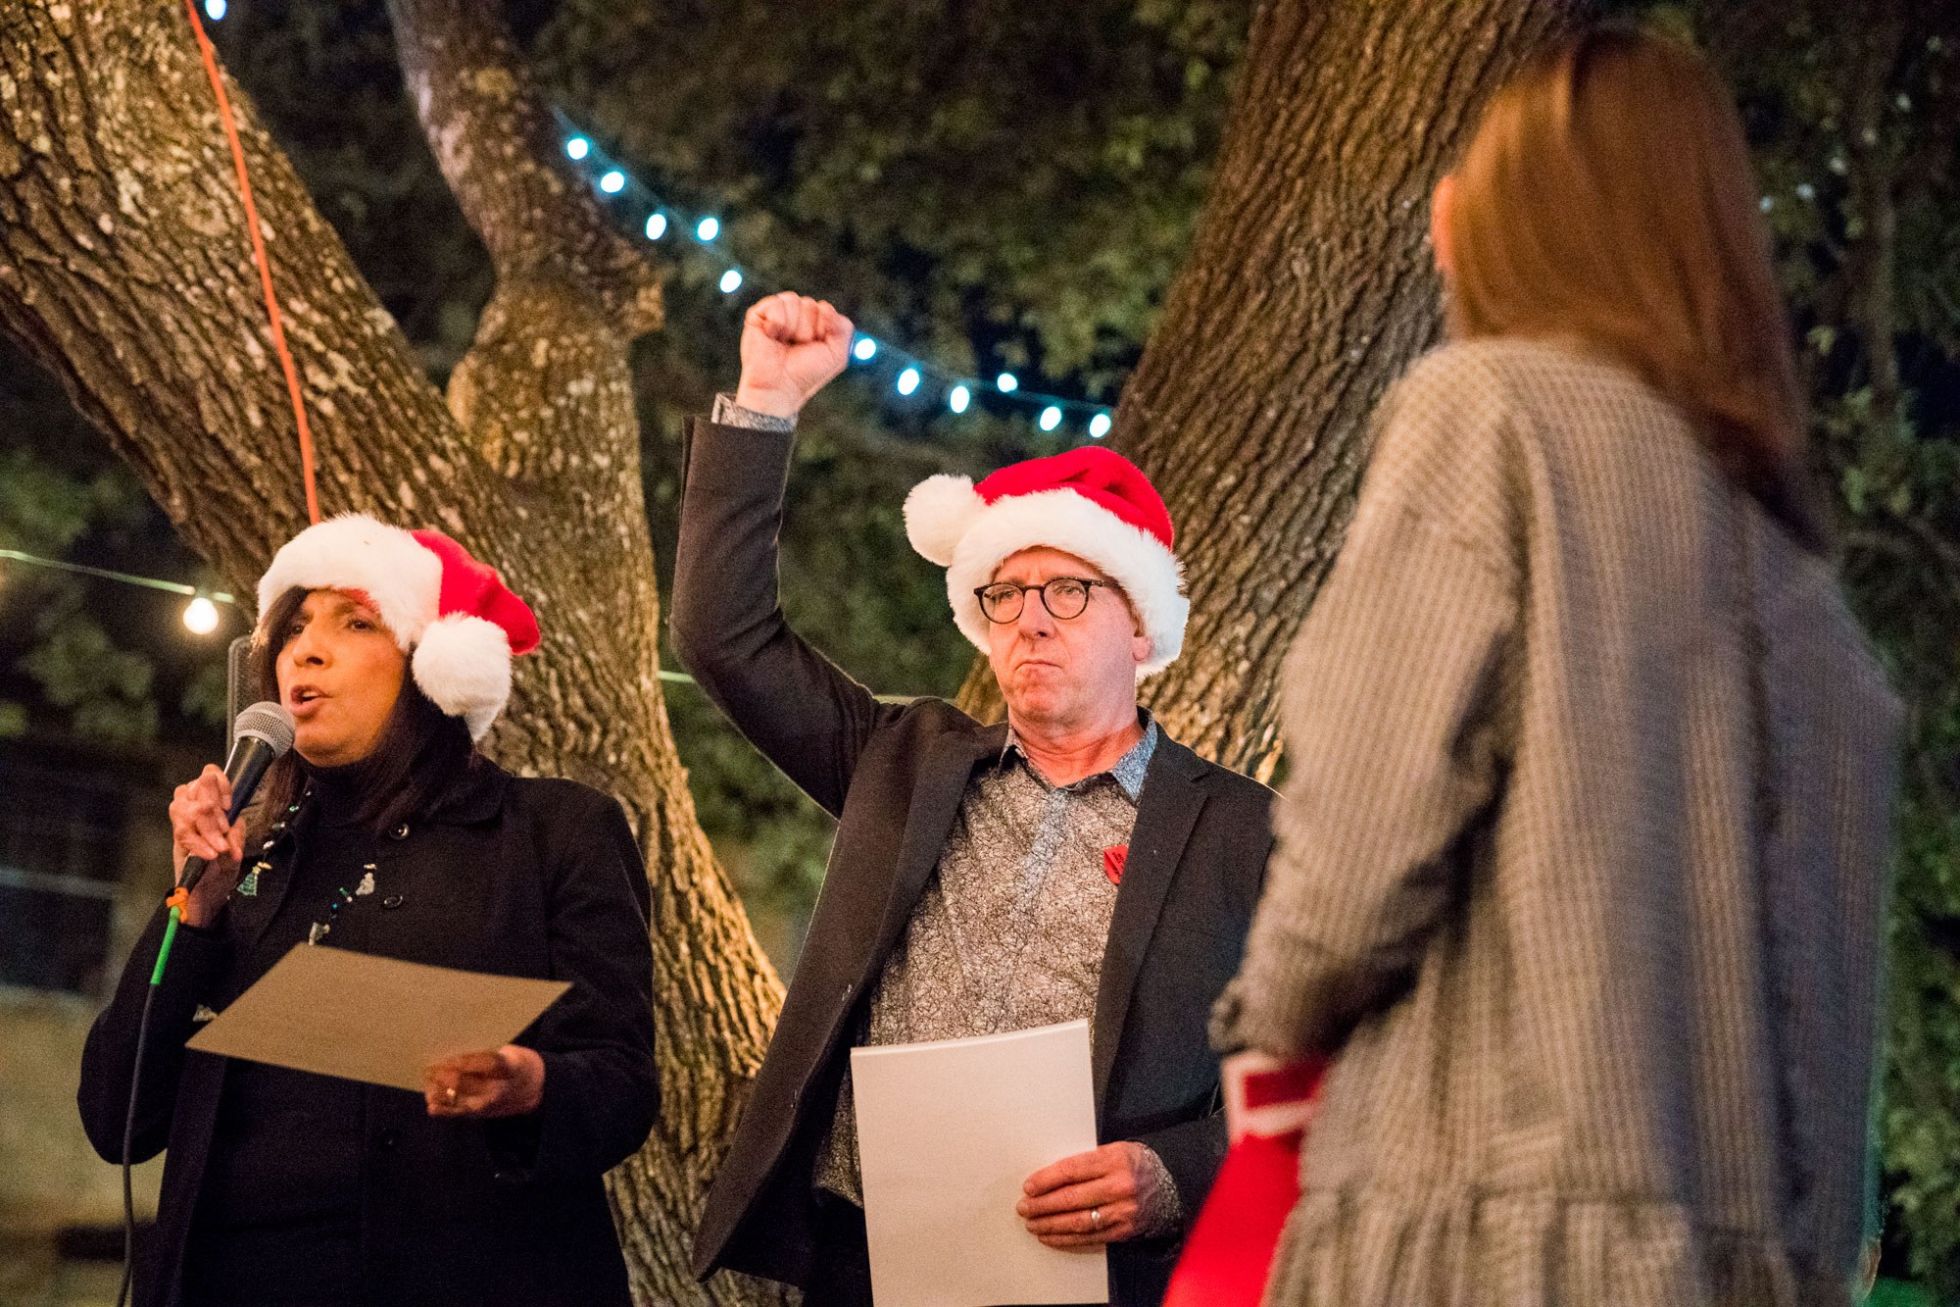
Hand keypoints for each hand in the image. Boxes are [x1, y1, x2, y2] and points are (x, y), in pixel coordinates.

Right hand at [167, 763, 246, 926]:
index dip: (219, 785)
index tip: (229, 806)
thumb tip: (229, 825)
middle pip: (193, 790)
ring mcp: (183, 824)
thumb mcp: (237, 847)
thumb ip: (236, 832)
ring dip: (205, 827)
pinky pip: (182, 832)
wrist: (207, 896)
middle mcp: (193, 809)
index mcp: (212, 804)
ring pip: (183, 808)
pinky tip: (210, 854)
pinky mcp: (176, 841)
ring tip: (218, 846)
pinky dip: (198, 843)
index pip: (209, 775)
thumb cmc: (222, 867)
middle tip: (224, 831)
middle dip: (212, 811)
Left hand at [424, 1045, 544, 1118]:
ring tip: (428, 1083)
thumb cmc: (515, 1063)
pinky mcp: (479, 1114)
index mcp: (507, 1068)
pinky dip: (443, 1110)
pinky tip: (431, 1105)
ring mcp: (487, 1104)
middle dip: (443, 1075)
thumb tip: (458, 1045)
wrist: (533, 1089)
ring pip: (457, 1099)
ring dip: (439, 1091)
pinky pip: (458, 1113)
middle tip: (429, 1068)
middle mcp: (496, 1089)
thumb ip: (486, 1052)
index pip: (482, 1064)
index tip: (445, 1056)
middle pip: (465, 1083)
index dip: (461, 1061)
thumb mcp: (509, 1051)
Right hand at [733, 291, 853, 417]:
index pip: (825, 308)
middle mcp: (796, 314)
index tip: (815, 347)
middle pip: (810, 305)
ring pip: (793, 301)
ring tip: (783, 342)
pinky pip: (776, 303)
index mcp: (815, 321)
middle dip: (806, 331)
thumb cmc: (806, 373)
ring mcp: (777, 313)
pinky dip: (777, 322)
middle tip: (797, 347)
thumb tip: (825, 306)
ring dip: (792, 328)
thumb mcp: (837, 354)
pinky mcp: (758, 315)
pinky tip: (772, 335)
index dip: (823, 329)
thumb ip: (843, 328)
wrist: (779, 388)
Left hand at [1016, 1141, 1159, 1247]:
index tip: (1029, 1186)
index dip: (1047, 1180)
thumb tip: (1048, 1176)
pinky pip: (1089, 1237)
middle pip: (1072, 1198)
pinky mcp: (1123, 1230)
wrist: (1171, 1187)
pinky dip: (1066, 1238)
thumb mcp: (1115, 1150)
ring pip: (1078, 1222)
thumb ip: (1086, 1161)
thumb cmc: (1135, 1165)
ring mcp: (1122, 1211)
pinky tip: (1050, 1236)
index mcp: (1115, 1159)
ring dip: (1050, 1224)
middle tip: (1024, 1207)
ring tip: (1032, 1223)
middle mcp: (1120, 1186)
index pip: (1072, 1170)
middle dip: (1042, 1205)